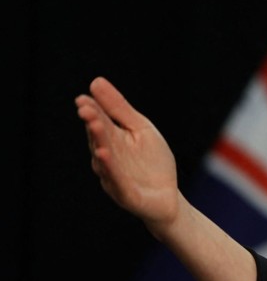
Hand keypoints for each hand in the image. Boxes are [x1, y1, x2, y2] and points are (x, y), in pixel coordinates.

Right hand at [75, 76, 181, 232]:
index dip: (92, 111)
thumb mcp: (141, 129)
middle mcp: (108, 159)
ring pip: (105, 159)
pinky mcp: (126, 194)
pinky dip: (110, 167)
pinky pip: (117, 180)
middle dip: (93, 123)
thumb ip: (120, 109)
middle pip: (100, 139)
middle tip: (85, 108)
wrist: (168, 198)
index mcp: (112, 141)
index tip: (83, 98)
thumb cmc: (153, 162)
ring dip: (99, 142)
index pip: (100, 123)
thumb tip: (96, 82)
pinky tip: (104, 154)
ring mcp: (114, 178)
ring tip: (95, 125)